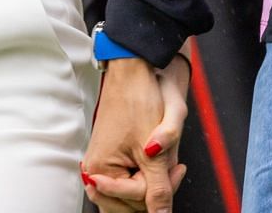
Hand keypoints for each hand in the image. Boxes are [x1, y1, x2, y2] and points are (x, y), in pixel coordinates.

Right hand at [83, 55, 190, 212]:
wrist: (132, 72)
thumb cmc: (139, 100)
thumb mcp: (154, 150)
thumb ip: (158, 188)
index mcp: (100, 171)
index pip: (135, 200)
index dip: (161, 186)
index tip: (176, 168)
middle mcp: (94, 171)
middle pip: (130, 203)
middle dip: (155, 187)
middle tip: (173, 166)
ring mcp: (100, 166)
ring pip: (129, 194)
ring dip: (150, 183)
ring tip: (167, 163)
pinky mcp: (107, 159)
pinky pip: (126, 181)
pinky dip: (143, 176)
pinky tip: (155, 163)